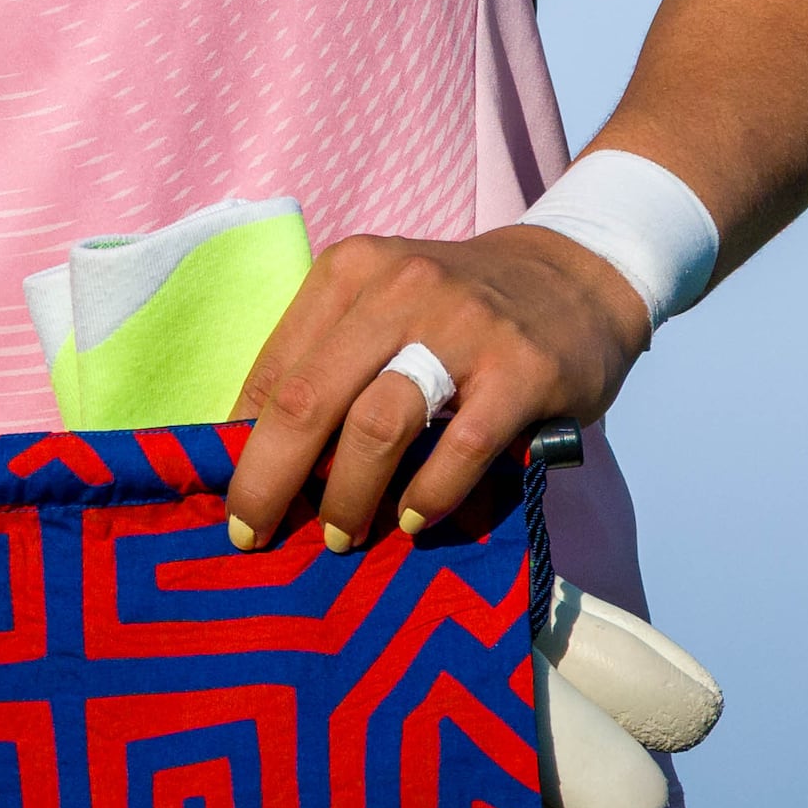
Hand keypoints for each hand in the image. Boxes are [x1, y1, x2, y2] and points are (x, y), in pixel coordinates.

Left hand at [218, 224, 649, 555]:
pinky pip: (460, 449)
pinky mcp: (521, 370)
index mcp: (352, 270)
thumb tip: (254, 452)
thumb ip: (327, 359)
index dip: (241, 444)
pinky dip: (429, 496)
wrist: (576, 275)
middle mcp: (401, 288)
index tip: (231, 500)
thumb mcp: (382, 303)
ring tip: (341, 536)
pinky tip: (414, 521)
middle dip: (271, 479)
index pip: (276, 368)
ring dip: (347, 495)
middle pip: (310, 398)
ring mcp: (464, 327)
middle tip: (254, 534)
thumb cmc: (456, 309)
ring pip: (377, 425)